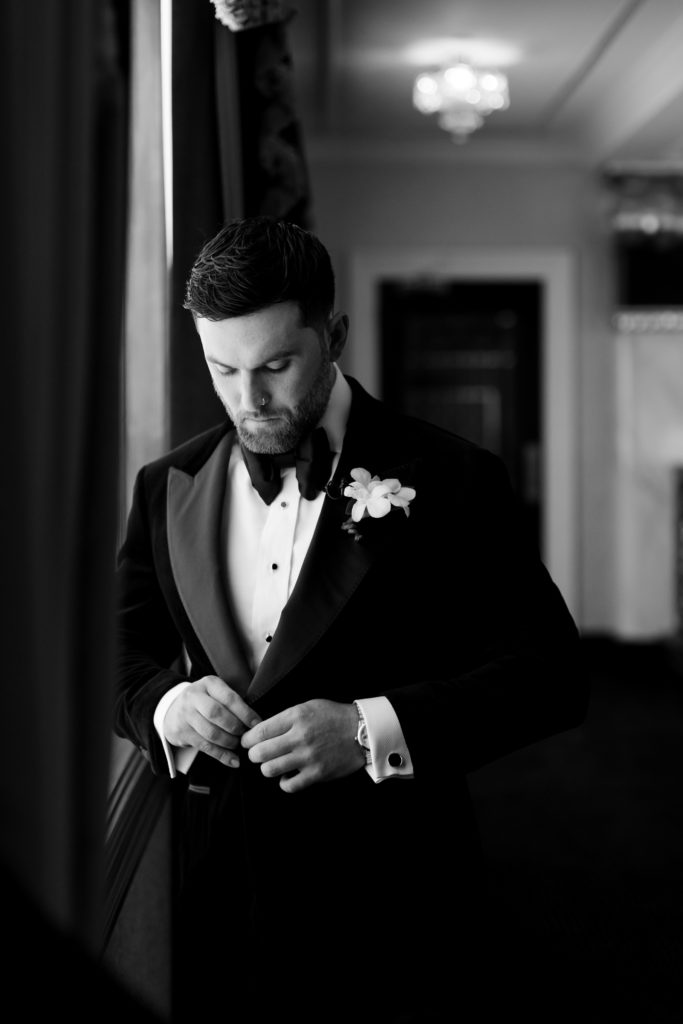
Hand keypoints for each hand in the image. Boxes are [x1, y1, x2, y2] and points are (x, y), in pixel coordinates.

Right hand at [163, 675, 261, 767]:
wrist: (171, 709)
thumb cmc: (204, 701)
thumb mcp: (215, 692)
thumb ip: (232, 702)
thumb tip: (255, 722)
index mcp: (208, 684)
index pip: (229, 698)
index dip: (245, 712)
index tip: (257, 723)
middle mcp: (194, 697)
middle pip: (217, 714)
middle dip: (235, 727)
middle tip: (245, 735)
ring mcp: (185, 715)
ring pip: (210, 732)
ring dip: (229, 742)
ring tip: (238, 745)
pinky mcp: (181, 732)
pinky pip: (205, 747)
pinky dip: (221, 755)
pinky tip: (233, 760)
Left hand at [241, 699, 365, 792]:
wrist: (362, 731)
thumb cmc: (333, 716)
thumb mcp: (308, 706)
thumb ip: (285, 718)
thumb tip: (261, 730)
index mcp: (295, 717)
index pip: (259, 731)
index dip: (247, 739)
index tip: (246, 742)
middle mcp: (299, 737)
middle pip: (260, 753)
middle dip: (253, 755)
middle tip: (257, 754)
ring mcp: (308, 757)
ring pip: (270, 770)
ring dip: (267, 768)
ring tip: (273, 764)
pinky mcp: (317, 774)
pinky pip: (289, 785)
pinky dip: (284, 782)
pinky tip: (288, 775)